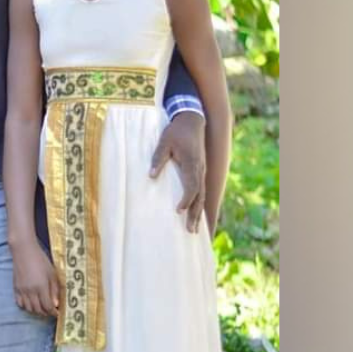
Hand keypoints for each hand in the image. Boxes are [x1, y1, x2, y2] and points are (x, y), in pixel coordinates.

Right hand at [11, 242, 61, 317]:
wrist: (24, 251)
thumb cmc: (40, 260)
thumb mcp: (52, 273)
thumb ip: (54, 289)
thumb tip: (56, 304)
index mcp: (41, 287)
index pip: (47, 306)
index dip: (53, 312)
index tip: (57, 313)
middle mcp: (30, 291)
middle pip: (38, 309)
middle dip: (46, 313)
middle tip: (51, 311)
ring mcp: (22, 290)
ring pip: (29, 308)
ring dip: (36, 311)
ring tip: (42, 308)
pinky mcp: (15, 288)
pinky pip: (20, 303)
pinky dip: (26, 306)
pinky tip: (31, 303)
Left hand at [149, 110, 207, 234]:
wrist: (192, 120)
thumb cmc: (176, 131)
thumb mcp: (164, 142)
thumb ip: (158, 158)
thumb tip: (151, 176)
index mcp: (192, 163)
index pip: (191, 187)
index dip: (186, 200)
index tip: (178, 211)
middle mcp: (200, 170)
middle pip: (199, 196)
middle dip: (194, 214)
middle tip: (190, 231)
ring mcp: (201, 171)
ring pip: (202, 195)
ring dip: (197, 212)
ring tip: (194, 229)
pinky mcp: (200, 171)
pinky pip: (200, 191)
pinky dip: (198, 204)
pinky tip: (195, 215)